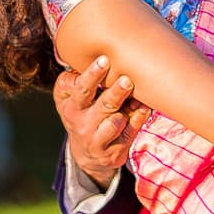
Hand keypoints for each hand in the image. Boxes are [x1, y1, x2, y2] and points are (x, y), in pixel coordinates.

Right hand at [53, 55, 149, 184]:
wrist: (86, 153)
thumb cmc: (81, 113)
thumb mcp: (69, 98)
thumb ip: (76, 79)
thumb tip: (100, 61)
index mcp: (70, 106)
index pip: (80, 89)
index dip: (92, 75)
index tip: (104, 60)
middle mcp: (81, 123)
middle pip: (102, 106)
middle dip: (115, 93)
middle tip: (127, 80)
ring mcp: (97, 140)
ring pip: (115, 122)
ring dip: (128, 108)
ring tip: (137, 97)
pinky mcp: (113, 152)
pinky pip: (130, 133)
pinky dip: (138, 119)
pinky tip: (144, 108)